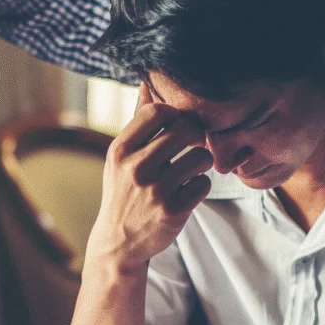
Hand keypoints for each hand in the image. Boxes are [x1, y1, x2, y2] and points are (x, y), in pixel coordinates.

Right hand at [84, 82, 213, 272]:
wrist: (119, 242)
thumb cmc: (124, 192)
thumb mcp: (120, 157)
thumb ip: (138, 122)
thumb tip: (148, 81)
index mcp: (120, 150)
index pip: (158, 111)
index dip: (175, 115)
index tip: (177, 127)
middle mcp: (136, 168)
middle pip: (185, 129)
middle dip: (195, 137)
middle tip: (192, 147)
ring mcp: (155, 191)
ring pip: (201, 156)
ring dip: (201, 163)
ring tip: (190, 171)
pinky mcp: (173, 211)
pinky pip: (204, 184)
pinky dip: (200, 186)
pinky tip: (188, 192)